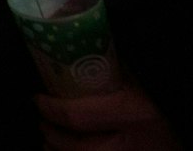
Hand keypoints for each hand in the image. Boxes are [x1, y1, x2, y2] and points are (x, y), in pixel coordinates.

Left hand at [40, 86, 181, 150]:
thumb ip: (115, 77)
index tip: (39, 99)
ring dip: (55, 149)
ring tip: (50, 137)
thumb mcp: (141, 95)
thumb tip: (83, 53)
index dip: (50, 108)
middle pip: (71, 145)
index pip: (75, 115)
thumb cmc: (157, 122)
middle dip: (50, 133)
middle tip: (44, 122)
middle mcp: (125, 144)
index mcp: (132, 114)